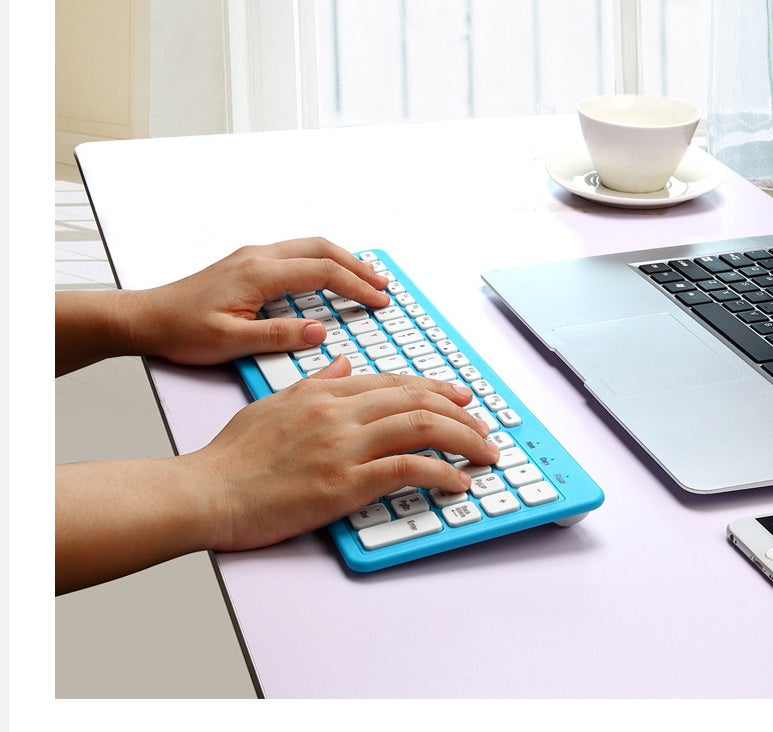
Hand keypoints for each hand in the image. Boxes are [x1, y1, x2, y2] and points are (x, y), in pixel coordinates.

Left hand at [125, 237, 390, 364]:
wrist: (144, 318)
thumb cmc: (180, 330)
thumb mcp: (230, 342)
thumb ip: (278, 336)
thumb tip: (318, 332)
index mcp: (259, 273)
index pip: (322, 272)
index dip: (355, 286)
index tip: (378, 300)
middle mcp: (258, 256)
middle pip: (322, 248)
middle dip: (357, 265)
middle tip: (382, 285)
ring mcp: (252, 256)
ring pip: (309, 246)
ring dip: (341, 260)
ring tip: (365, 277)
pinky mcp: (246, 263)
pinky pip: (295, 253)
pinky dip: (322, 261)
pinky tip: (328, 276)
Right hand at [185, 360, 499, 551]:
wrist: (207, 491)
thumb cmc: (232, 455)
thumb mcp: (274, 403)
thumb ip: (314, 382)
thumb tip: (342, 362)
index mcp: (324, 392)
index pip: (393, 382)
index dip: (434, 389)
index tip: (459, 397)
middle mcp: (339, 413)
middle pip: (416, 401)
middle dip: (459, 412)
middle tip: (483, 425)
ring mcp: (343, 447)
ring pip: (420, 428)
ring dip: (463, 439)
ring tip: (485, 452)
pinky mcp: (343, 484)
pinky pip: (406, 470)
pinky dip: (440, 472)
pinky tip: (458, 480)